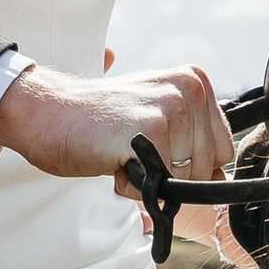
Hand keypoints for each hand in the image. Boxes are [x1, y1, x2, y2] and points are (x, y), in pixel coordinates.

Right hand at [0, 59, 234, 187]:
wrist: (46, 112)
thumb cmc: (97, 122)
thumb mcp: (155, 121)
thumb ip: (191, 144)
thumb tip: (220, 182)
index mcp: (195, 82)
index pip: (221, 150)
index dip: (186, 164)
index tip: (151, 147)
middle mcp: (190, 89)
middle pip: (206, 168)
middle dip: (167, 174)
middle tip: (130, 149)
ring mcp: (172, 107)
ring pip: (182, 180)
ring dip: (148, 180)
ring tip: (120, 151)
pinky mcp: (152, 129)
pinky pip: (157, 187)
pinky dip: (131, 187)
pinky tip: (112, 159)